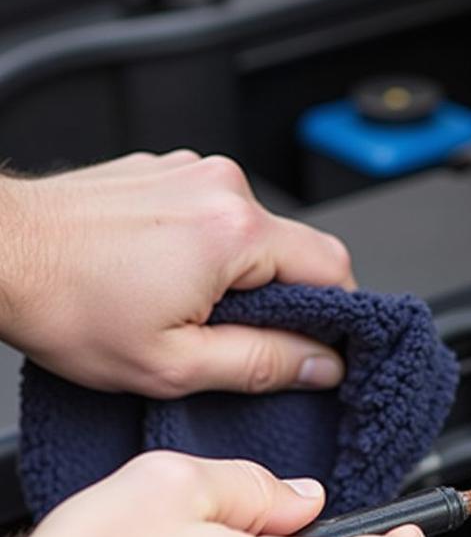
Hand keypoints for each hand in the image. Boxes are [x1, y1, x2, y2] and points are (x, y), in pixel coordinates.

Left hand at [0, 151, 353, 395]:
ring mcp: (190, 172)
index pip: (335, 269)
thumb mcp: (174, 364)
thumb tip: (323, 365)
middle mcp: (221, 187)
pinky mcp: (165, 173)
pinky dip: (211, 250)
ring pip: (257, 233)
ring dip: (245, 274)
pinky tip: (166, 277)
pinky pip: (217, 213)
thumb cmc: (64, 304)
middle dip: (287, 299)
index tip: (321, 347)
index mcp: (235, 231)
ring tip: (189, 308)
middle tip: (242, 339)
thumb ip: (263, 364)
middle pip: (297, 249)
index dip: (340, 315)